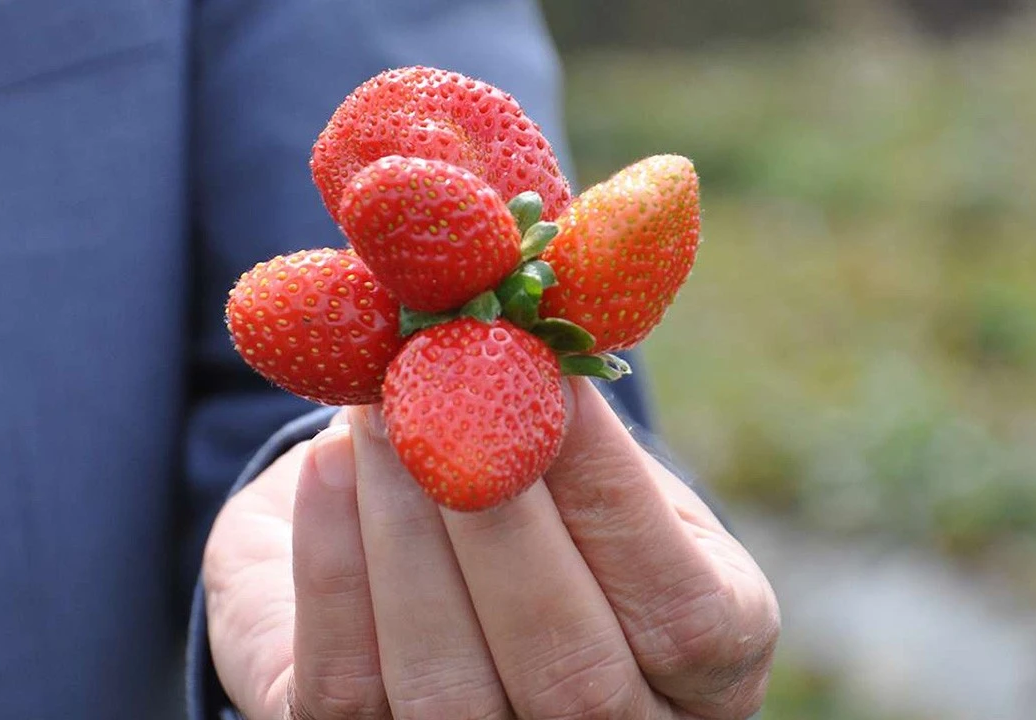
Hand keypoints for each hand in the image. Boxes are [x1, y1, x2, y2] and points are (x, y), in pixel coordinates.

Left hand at [203, 379, 778, 718]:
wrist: (417, 543)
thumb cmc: (530, 489)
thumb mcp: (585, 458)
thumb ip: (574, 425)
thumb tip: (533, 338)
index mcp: (709, 664)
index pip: (681, 610)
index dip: (610, 495)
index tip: (549, 378)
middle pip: (570, 672)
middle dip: (498, 520)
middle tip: (447, 393)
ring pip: (450, 690)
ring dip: (405, 536)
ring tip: (376, 413)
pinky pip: (347, 688)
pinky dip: (333, 569)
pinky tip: (326, 467)